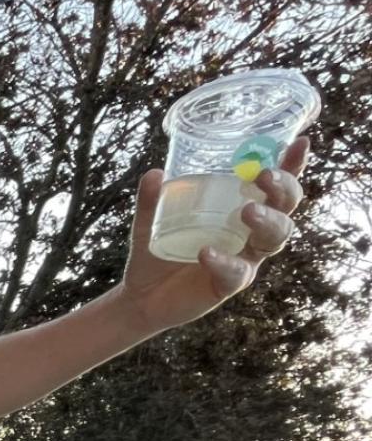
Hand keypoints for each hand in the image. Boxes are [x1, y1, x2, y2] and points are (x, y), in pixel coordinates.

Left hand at [121, 138, 306, 332]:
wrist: (140, 297)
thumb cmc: (157, 251)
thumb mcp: (150, 221)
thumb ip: (152, 199)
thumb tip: (155, 173)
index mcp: (240, 211)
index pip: (274, 188)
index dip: (291, 166)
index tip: (299, 143)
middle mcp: (250, 235)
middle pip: (285, 211)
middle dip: (282, 191)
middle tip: (264, 176)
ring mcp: (243, 260)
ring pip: (272, 241)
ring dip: (266, 222)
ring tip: (247, 211)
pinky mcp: (228, 285)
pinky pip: (235, 273)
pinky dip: (224, 261)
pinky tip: (206, 252)